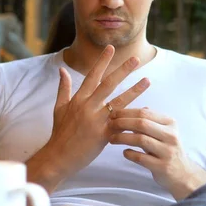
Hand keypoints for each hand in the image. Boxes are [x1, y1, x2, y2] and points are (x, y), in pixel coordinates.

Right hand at [40, 45, 150, 180]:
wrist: (58, 156)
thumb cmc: (59, 132)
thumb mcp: (59, 107)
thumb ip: (63, 88)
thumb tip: (62, 69)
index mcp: (78, 99)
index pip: (92, 75)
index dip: (102, 61)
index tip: (111, 48)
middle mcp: (87, 106)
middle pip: (108, 84)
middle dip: (123, 70)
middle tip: (136, 59)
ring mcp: (96, 120)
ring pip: (118, 102)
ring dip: (134, 90)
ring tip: (147, 80)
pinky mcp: (103, 134)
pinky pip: (122, 123)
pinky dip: (134, 116)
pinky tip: (146, 110)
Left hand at [108, 108, 205, 199]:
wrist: (182, 174)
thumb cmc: (167, 149)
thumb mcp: (163, 132)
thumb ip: (150, 120)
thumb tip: (133, 108)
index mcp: (170, 123)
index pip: (144, 113)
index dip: (126, 112)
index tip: (112, 114)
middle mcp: (171, 135)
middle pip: (142, 123)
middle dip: (122, 123)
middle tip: (109, 125)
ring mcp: (167, 152)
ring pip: (140, 139)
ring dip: (122, 138)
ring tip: (111, 139)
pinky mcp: (162, 167)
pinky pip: (141, 158)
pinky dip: (129, 154)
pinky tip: (124, 152)